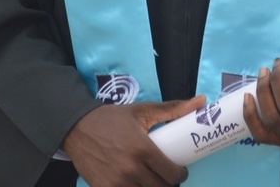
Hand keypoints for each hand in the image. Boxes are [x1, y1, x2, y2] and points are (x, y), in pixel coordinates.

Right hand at [63, 95, 204, 186]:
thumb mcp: (142, 110)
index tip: (178, 170)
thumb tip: (202, 101)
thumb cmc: (113, 118)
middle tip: (164, 173)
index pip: (172, 174)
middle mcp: (131, 169)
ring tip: (150, 178)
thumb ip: (172, 109)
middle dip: (167, 182)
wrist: (78, 127)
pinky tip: (134, 183)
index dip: (179, 174)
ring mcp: (117, 183)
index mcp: (143, 149)